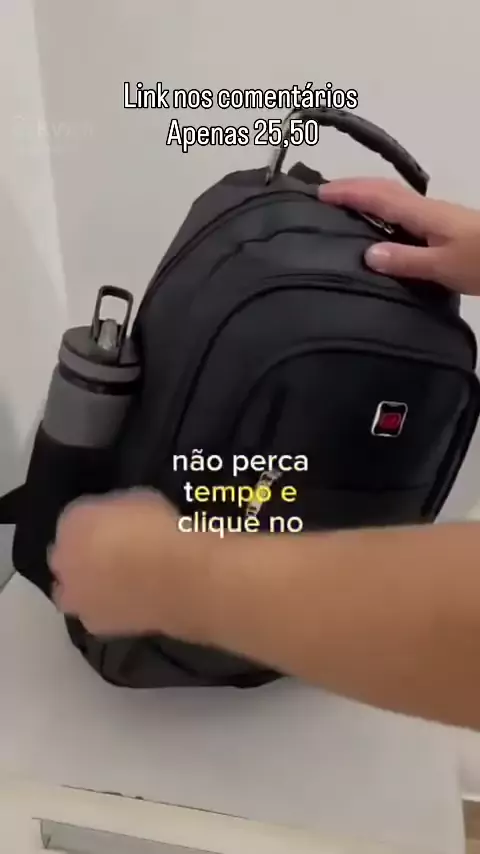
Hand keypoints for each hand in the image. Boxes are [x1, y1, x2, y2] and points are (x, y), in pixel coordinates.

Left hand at [49, 489, 212, 639]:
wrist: (172, 577)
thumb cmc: (158, 528)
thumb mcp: (140, 499)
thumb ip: (118, 512)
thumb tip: (122, 521)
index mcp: (72, 521)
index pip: (75, 521)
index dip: (95, 526)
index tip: (116, 528)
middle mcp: (63, 557)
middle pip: (66, 556)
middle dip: (83, 557)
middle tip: (115, 557)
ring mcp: (73, 593)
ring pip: (72, 591)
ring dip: (87, 587)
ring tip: (120, 585)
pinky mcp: (92, 623)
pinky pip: (95, 613)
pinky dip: (106, 609)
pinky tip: (130, 604)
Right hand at [319, 178, 479, 294]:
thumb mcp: (444, 266)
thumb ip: (406, 260)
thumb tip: (367, 254)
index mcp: (424, 214)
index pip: (379, 196)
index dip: (349, 192)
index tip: (320, 193)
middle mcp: (428, 209)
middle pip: (386, 190)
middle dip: (354, 188)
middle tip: (325, 195)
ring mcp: (437, 217)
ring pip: (395, 199)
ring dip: (367, 197)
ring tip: (343, 208)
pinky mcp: (444, 228)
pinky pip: (404, 212)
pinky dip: (383, 211)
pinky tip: (380, 228)